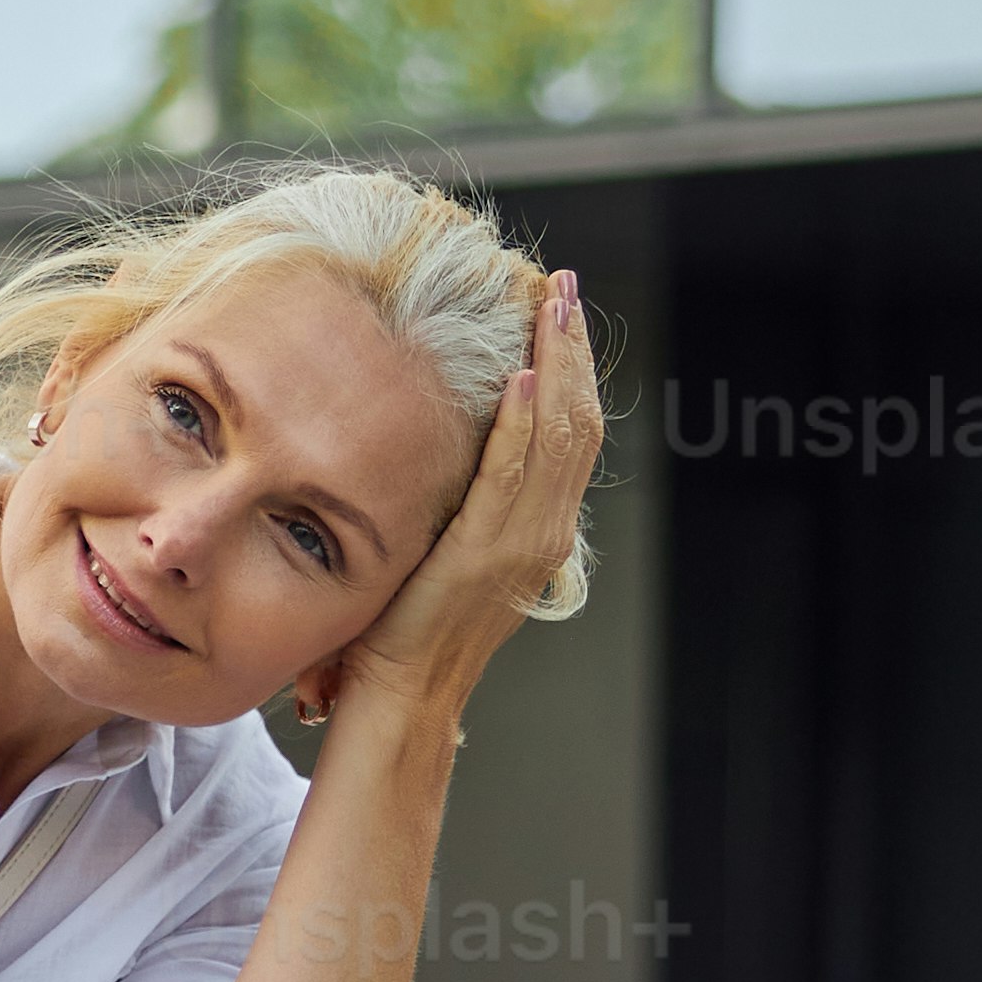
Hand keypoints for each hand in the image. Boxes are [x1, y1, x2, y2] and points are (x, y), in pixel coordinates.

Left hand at [299, 269, 602, 731]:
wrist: (404, 694)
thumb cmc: (409, 628)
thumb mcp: (451, 550)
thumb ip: (468, 500)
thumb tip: (456, 440)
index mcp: (540, 529)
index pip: (572, 432)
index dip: (574, 367)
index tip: (562, 310)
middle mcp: (543, 533)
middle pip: (577, 422)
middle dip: (573, 348)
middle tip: (565, 286)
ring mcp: (520, 545)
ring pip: (556, 438)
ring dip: (557, 365)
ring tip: (553, 306)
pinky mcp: (483, 555)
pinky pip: (509, 476)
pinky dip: (521, 423)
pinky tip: (524, 375)